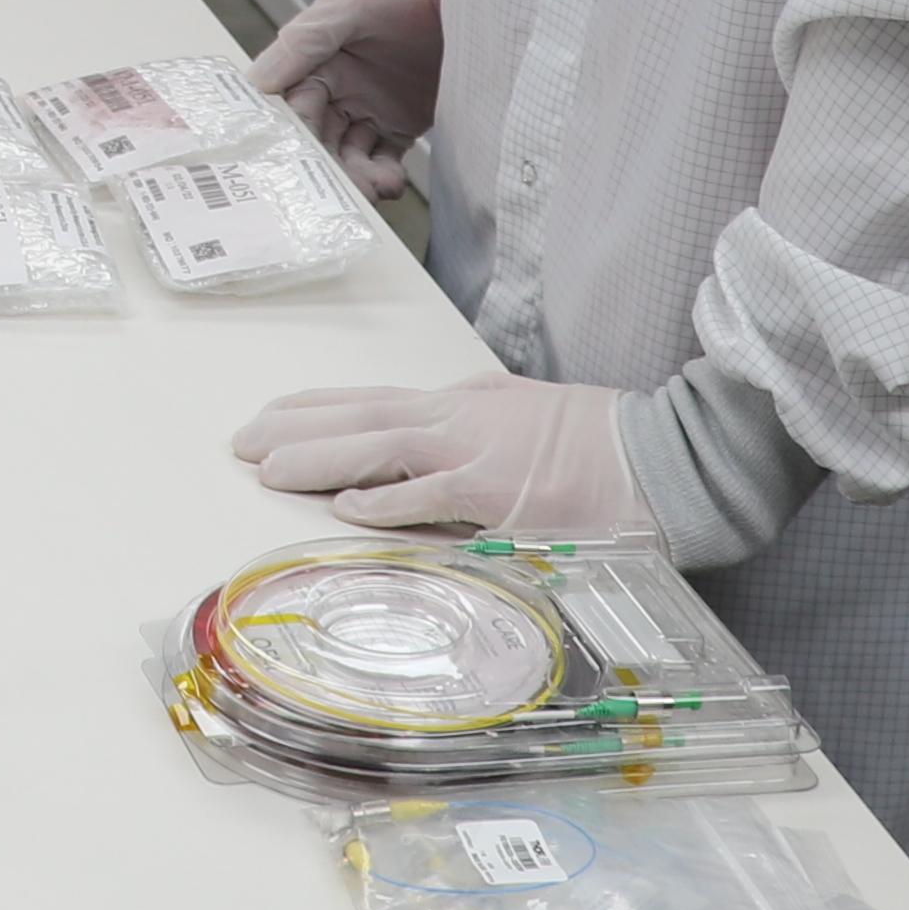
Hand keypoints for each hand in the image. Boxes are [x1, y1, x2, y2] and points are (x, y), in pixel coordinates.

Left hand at [228, 371, 642, 540]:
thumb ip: (481, 417)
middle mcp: (463, 420)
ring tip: (267, 469)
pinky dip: (387, 503)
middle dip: (296, 428)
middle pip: (363, 416)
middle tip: (241, 442)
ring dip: (320, 458)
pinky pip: (433, 498)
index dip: (318, 408)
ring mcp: (480, 454)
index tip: (272, 416)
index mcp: (468, 404)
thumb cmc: (606, 442)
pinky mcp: (502, 494)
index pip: (375, 400)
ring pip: (381, 447)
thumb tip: (442, 426)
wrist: (667, 455)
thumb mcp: (529, 413)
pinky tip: (346, 509)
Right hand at [251, 0, 445, 192]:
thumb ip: (306, 40)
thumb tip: (258, 81)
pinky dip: (382, 175)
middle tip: (335, 190)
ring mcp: (369, 107)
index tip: (293, 160)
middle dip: (323, 166)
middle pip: (316, 138)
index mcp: (314, 58)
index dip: (290, 133)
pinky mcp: (402, 123)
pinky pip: (383, 158)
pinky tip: (388, 182)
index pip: (290, 104)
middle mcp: (337, 87)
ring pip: (347, 155)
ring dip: (354, 178)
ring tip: (372, 188)